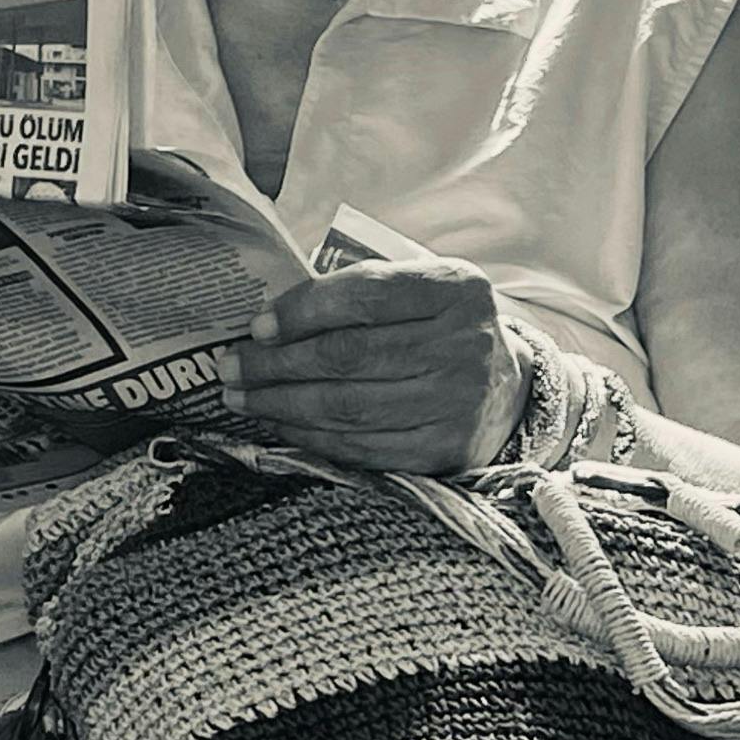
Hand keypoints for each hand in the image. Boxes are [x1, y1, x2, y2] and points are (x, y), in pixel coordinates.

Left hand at [222, 259, 517, 472]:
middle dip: (276, 364)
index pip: (364, 296)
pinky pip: (362, 447)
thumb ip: (362, 291)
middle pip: (348, 356)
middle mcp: (464, 344)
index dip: (301, 312)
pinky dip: (312, 438)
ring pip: (348, 407)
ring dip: (282, 405)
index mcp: (456, 289)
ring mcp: (458, 402)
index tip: (256, 327)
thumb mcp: (421, 289)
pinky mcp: (445, 450)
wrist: (508, 389)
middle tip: (232, 368)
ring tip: (243, 399)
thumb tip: (271, 321)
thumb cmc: (442, 329)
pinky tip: (281, 426)